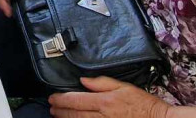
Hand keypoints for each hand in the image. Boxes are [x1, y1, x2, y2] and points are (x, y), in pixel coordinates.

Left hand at [49, 77, 170, 117]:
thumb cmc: (144, 104)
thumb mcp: (124, 87)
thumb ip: (101, 83)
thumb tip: (83, 81)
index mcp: (105, 102)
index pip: (76, 100)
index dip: (61, 100)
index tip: (52, 98)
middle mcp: (103, 116)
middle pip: (75, 114)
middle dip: (60, 111)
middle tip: (51, 108)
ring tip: (57, 116)